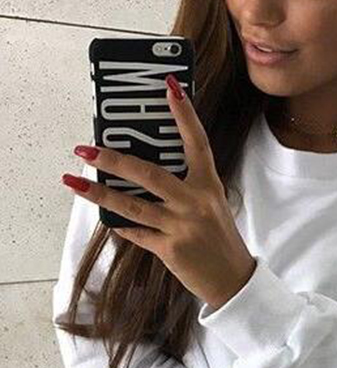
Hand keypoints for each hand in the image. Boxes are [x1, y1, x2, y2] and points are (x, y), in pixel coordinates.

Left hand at [62, 74, 256, 309]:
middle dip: (114, 159)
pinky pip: (136, 232)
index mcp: (209, 186)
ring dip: (99, 192)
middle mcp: (195, 203)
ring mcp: (182, 226)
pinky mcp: (170, 249)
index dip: (184, 115)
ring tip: (74, 182)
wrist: (232, 279)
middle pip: (149, 174)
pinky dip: (120, 226)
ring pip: (132, 205)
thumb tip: (143, 171)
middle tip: (86, 147)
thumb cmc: (219, 239)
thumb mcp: (210, 206)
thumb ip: (184, 188)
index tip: (169, 87)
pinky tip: (107, 219)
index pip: (196, 143)